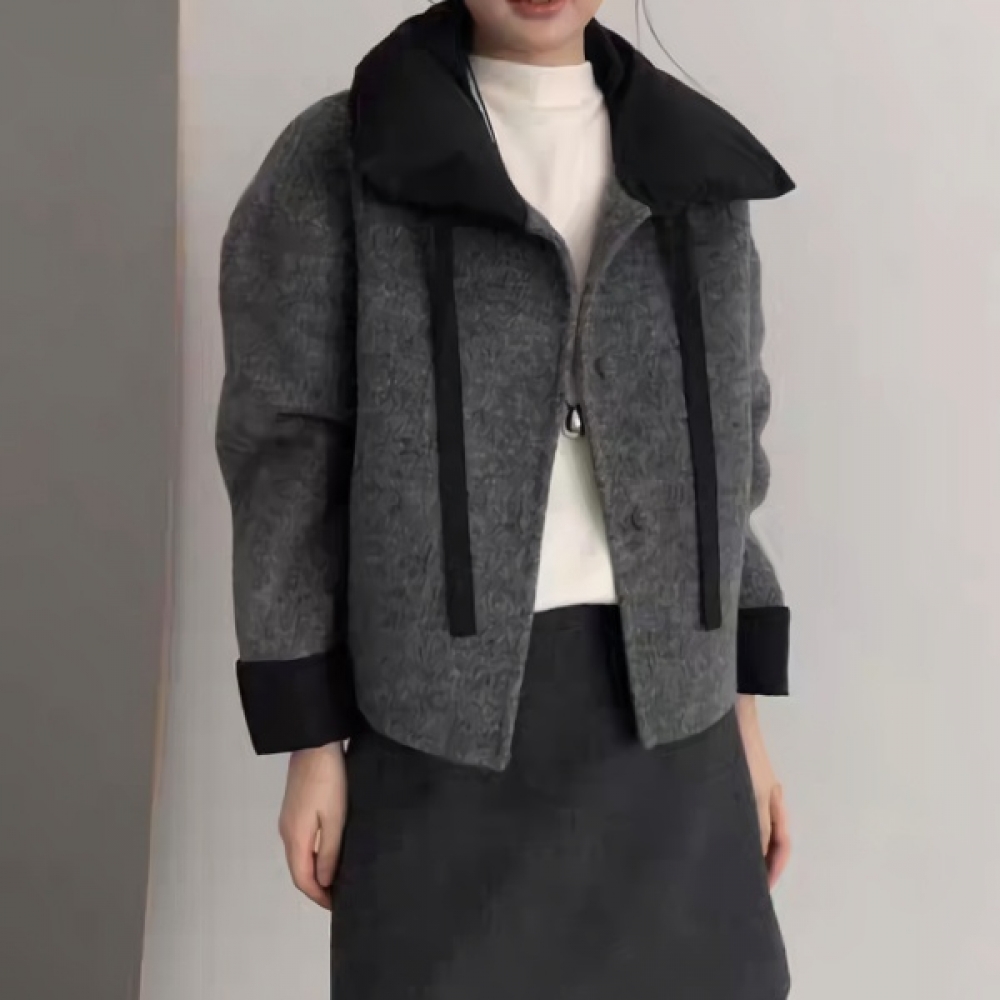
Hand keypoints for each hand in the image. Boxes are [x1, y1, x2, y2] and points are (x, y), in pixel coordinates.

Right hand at [278, 742, 347, 908]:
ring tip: (337, 878)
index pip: (303, 879)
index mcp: (295, 837)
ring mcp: (288, 820)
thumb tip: (322, 882)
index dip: (318, 897)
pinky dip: (313, 854)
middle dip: (316, 887)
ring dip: (315, 871)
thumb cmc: (329, 780)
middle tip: (339, 895)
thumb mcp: (334, 819)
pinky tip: (328, 852)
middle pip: (298, 870)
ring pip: (299, 856)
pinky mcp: (294, 809)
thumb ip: (328, 852)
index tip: (336, 907)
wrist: (315, 745)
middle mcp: (287, 832)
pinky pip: (301, 841)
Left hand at [735, 696, 790, 887]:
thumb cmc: (743, 753)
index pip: (781, 844)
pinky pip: (727, 811)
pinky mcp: (723, 780)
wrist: (724, 715)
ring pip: (744, 825)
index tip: (759, 892)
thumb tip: (757, 858)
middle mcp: (760, 798)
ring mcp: (742, 789)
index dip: (773, 870)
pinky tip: (705, 833)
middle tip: (735, 883)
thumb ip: (758, 827)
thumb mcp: (755, 794)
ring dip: (737, 844)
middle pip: (763, 837)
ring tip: (718, 864)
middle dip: (754, 861)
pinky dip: (722, 826)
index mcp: (774, 802)